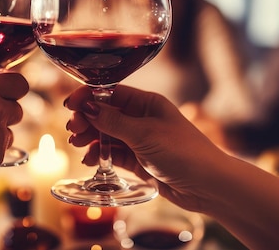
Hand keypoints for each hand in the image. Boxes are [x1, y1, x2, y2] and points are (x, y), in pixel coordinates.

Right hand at [65, 85, 225, 212]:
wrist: (208, 185)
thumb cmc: (184, 152)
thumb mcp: (145, 134)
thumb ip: (113, 121)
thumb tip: (88, 107)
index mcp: (147, 103)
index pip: (111, 92)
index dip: (89, 97)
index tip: (70, 105)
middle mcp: (142, 118)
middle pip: (105, 113)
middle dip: (87, 119)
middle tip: (73, 130)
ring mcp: (140, 140)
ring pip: (107, 134)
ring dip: (91, 137)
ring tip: (78, 145)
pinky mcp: (139, 160)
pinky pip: (114, 153)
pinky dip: (100, 154)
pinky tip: (90, 159)